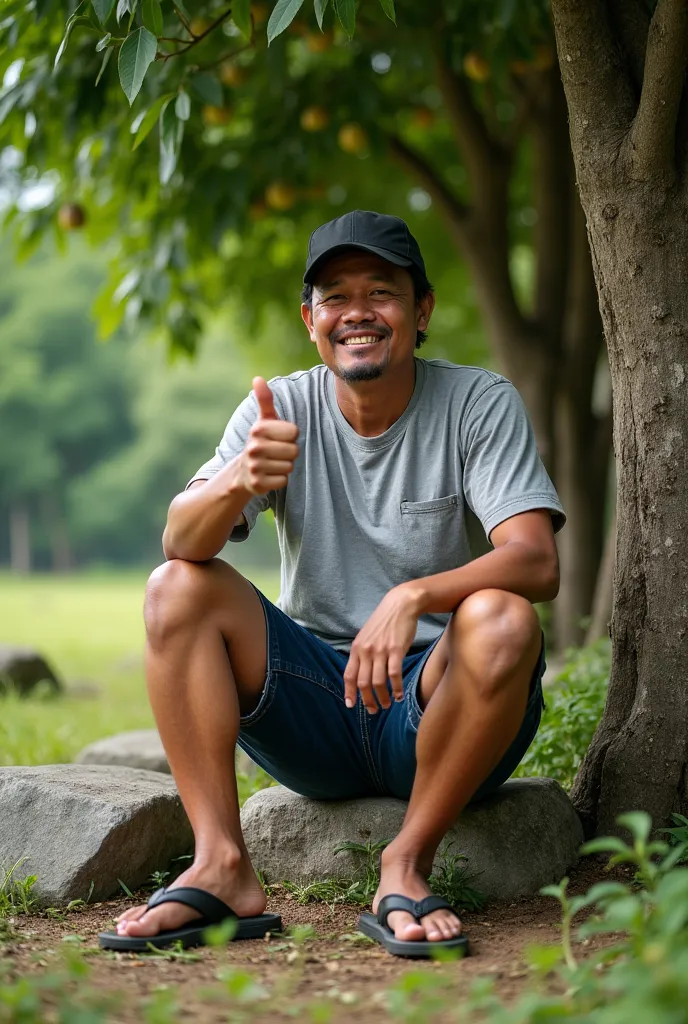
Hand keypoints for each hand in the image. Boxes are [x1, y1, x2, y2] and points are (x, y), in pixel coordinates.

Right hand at [239, 377, 299, 495]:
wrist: (242, 472)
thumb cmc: (261, 441)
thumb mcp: (264, 420)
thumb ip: (265, 400)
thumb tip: (257, 378)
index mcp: (258, 429)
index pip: (294, 431)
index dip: (290, 436)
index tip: (279, 438)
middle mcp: (254, 447)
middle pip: (294, 450)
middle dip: (289, 453)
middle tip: (277, 453)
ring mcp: (255, 467)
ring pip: (290, 467)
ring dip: (284, 466)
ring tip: (272, 463)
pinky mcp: (257, 484)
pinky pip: (283, 481)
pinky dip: (280, 479)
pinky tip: (269, 475)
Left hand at [343, 586, 422, 713]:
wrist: (400, 605)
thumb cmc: (384, 622)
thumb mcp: (367, 636)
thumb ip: (363, 653)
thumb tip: (361, 674)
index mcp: (356, 648)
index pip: (349, 675)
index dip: (349, 692)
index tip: (351, 705)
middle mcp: (366, 651)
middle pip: (363, 683)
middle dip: (368, 700)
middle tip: (374, 710)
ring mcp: (380, 651)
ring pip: (378, 682)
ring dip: (383, 697)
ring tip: (388, 704)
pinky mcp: (396, 650)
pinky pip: (394, 675)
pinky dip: (397, 688)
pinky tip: (399, 695)